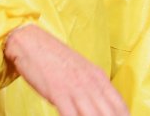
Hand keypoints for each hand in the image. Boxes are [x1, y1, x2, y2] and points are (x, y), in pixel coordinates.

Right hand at [4, 25, 128, 115]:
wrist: (29, 41)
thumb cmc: (51, 55)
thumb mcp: (79, 69)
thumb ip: (91, 86)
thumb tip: (98, 104)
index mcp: (98, 77)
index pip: (120, 107)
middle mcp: (90, 84)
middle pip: (109, 114)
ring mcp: (75, 88)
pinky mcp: (58, 92)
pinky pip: (71, 115)